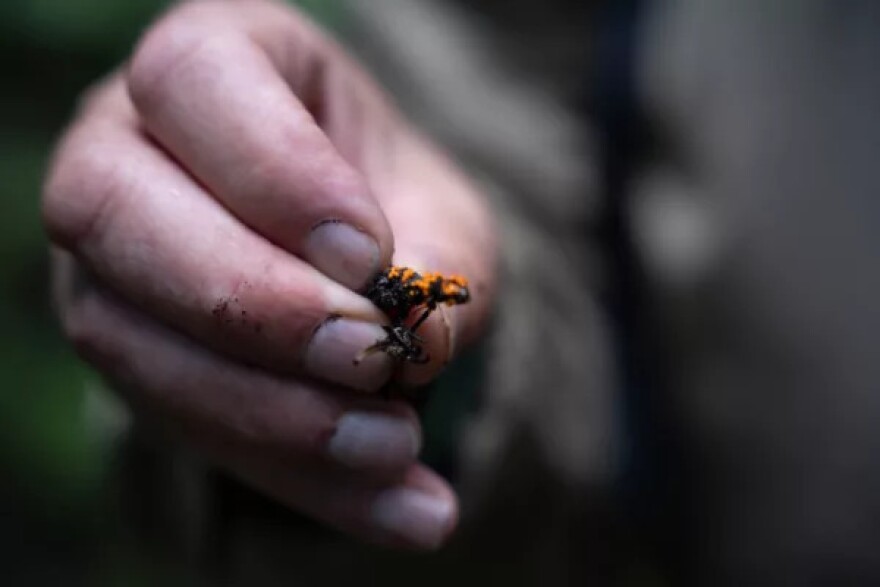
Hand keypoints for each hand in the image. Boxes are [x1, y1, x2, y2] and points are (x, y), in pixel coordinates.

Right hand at [42, 0, 495, 549]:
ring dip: (270, 413)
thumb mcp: (439, 213)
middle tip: (370, 357)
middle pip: (113, 207)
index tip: (371, 253)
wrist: (355, 258)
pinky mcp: (129, 353)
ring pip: (126, 335)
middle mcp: (123, 149)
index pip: (192, 80)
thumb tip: (411, 351)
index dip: (275, 174)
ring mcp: (106, 259)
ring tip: (395, 447)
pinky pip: (180, 425)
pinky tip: (400, 508)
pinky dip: (298, 479)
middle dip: (250, 302)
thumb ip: (434, 269)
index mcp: (211, 63)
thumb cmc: (392, 205)